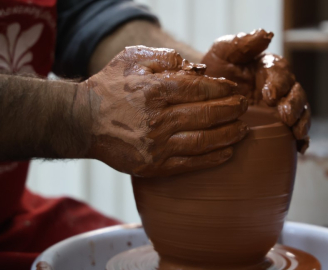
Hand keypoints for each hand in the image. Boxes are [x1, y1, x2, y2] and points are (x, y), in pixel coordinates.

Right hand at [80, 46, 248, 176]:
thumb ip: (167, 59)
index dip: (222, 89)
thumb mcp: (133, 60)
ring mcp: (156, 145)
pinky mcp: (153, 166)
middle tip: (245, 107)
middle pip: (206, 115)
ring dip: (228, 135)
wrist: (83, 121)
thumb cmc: (110, 87)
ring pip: (202, 141)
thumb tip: (198, 70)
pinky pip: (189, 164)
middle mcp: (157, 119)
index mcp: (154, 90)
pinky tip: (227, 153)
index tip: (234, 90)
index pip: (199, 89)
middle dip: (231, 111)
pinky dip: (212, 159)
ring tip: (243, 130)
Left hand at [201, 29, 309, 152]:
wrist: (202, 97)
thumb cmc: (213, 70)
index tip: (269, 94)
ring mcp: (278, 108)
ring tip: (297, 133)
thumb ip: (242, 44)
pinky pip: (293, 132)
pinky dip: (301, 139)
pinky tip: (300, 148)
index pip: (280, 72)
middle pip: (295, 93)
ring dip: (301, 121)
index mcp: (268, 68)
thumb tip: (266, 34)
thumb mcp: (222, 53)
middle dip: (294, 104)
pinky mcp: (276, 126)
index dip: (278, 83)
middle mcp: (278, 87)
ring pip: (299, 112)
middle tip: (286, 116)